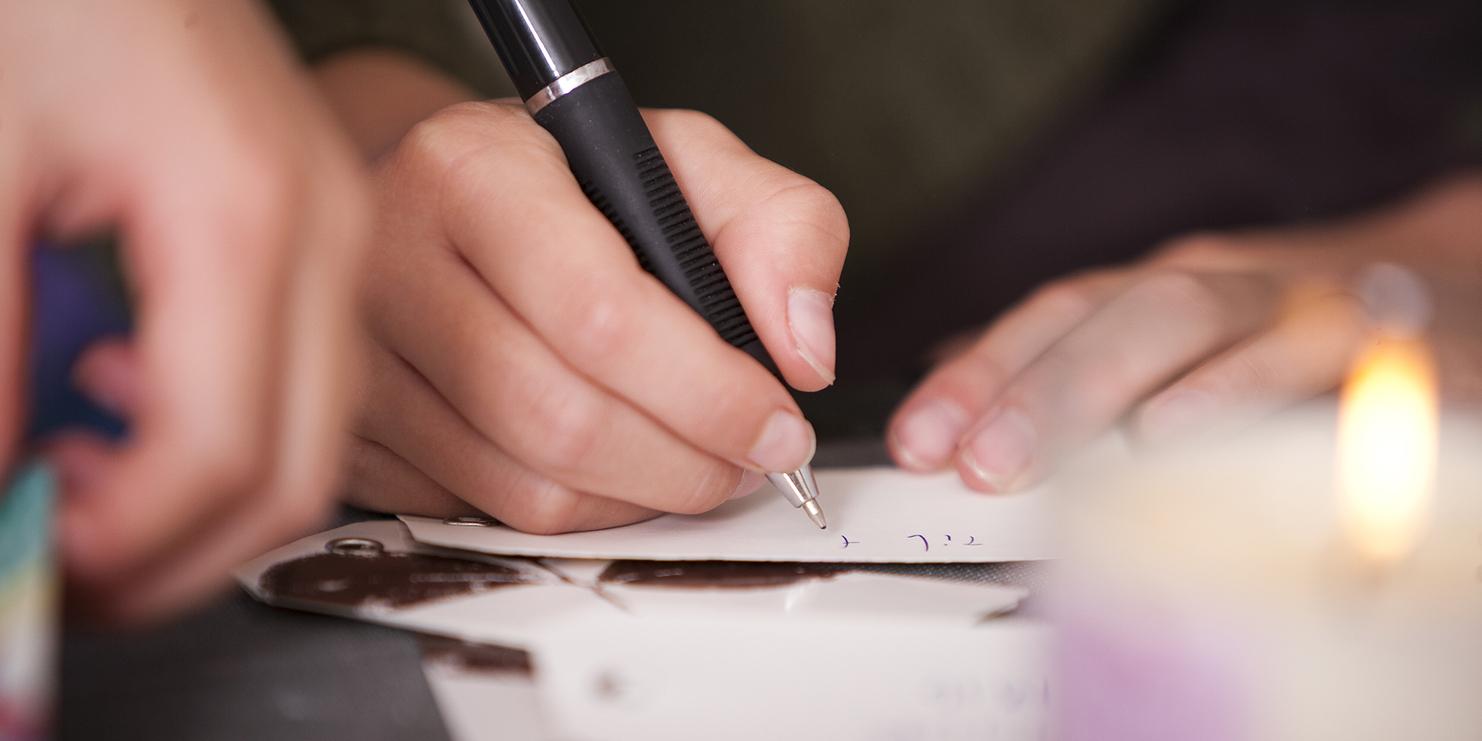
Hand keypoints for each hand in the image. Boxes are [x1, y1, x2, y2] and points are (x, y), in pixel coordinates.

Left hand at [2, 0, 369, 621]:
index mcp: (247, 217)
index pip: (223, 450)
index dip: (126, 541)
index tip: (34, 562)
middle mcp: (326, 238)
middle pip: (296, 476)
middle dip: (174, 558)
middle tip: (60, 570)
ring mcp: (339, 239)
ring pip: (315, 442)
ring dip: (199, 503)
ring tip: (76, 490)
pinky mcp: (320, 233)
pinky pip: (305, 382)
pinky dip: (222, 433)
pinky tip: (121, 398)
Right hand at [342, 99, 847, 532]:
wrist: (452, 204)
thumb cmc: (576, 184)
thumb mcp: (692, 162)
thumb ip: (781, 226)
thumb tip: (803, 351)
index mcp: (471, 170)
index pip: (599, 314)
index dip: (708, 392)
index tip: (779, 422)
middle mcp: (387, 263)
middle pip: (562, 421)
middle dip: (689, 463)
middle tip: (753, 457)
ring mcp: (359, 362)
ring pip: (526, 489)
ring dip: (643, 497)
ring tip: (696, 458)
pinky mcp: (356, 438)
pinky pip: (489, 515)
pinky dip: (579, 511)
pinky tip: (615, 463)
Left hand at [888, 176, 1481, 490]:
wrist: (1470, 291)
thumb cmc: (1301, 340)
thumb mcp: (1190, 345)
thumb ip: (1086, 365)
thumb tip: (958, 388)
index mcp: (1172, 293)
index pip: (1058, 314)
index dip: (980, 371)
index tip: (914, 440)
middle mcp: (1229, 288)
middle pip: (1115, 314)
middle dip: (1031, 387)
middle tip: (971, 464)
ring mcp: (1306, 307)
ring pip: (1197, 320)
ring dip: (1108, 386)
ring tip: (1042, 455)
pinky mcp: (1391, 347)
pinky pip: (1315, 362)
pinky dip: (1244, 393)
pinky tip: (1184, 434)